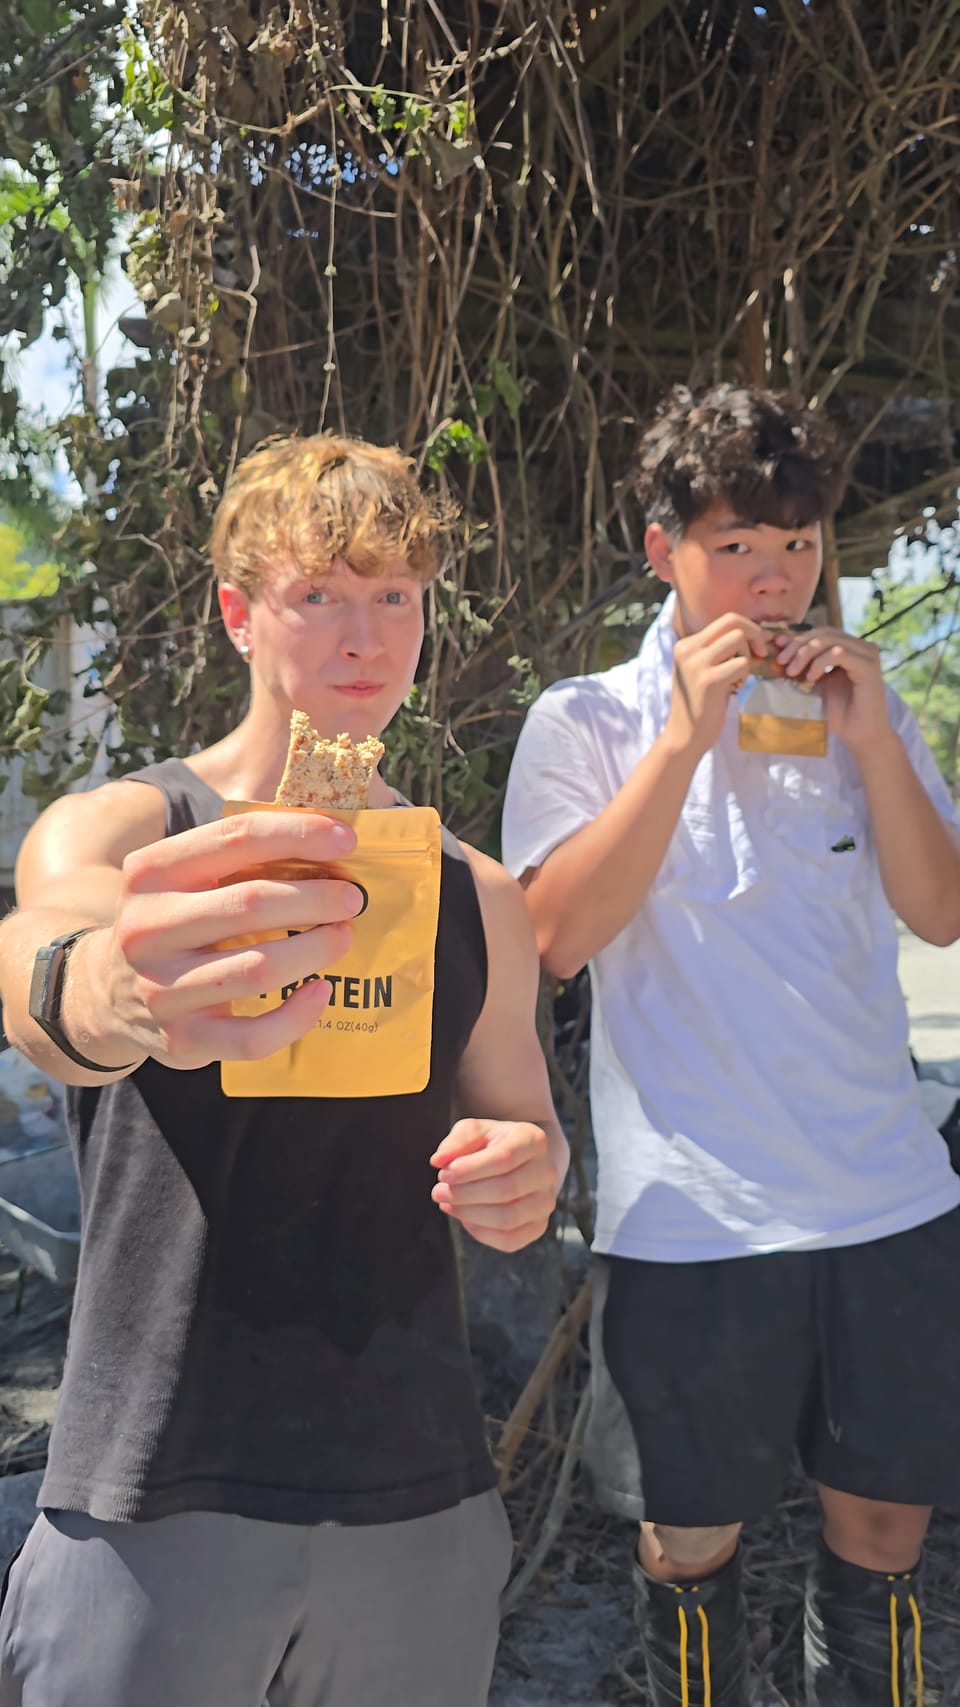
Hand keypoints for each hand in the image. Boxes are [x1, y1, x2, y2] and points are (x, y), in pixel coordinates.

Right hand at [84, 810, 364, 1069]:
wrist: (107, 993)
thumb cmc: (171, 921)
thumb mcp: (181, 878)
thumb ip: (237, 855)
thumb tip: (329, 838)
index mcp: (151, 873)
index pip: (235, 838)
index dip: (298, 834)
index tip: (346, 839)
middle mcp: (147, 929)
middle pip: (249, 904)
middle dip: (315, 897)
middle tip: (353, 898)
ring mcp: (161, 990)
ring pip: (256, 969)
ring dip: (314, 950)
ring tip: (343, 936)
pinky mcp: (182, 1041)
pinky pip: (253, 1036)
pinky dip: (297, 1016)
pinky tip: (320, 991)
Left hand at [430, 1118, 561, 1252]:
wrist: (519, 1161)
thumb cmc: (491, 1144)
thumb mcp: (474, 1131)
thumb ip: (457, 1142)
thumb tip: (438, 1160)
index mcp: (534, 1140)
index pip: (504, 1159)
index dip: (469, 1170)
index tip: (443, 1173)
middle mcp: (547, 1171)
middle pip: (506, 1190)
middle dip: (465, 1194)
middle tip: (438, 1191)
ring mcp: (546, 1202)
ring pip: (508, 1218)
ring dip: (469, 1214)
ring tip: (447, 1203)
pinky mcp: (538, 1226)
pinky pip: (509, 1240)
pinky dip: (481, 1233)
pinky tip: (465, 1218)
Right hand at [667, 614, 767, 759]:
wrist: (684, 737)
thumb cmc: (700, 705)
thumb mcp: (701, 671)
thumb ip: (717, 651)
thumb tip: (754, 632)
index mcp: (685, 645)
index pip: (725, 620)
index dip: (748, 628)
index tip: (758, 646)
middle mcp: (688, 649)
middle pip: (732, 622)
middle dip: (754, 635)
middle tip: (761, 654)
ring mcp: (696, 664)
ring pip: (738, 639)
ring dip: (747, 658)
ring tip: (737, 678)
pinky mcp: (708, 680)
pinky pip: (742, 664)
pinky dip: (744, 676)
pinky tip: (733, 690)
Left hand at [773, 627, 890, 750]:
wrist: (859, 735)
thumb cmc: (839, 714)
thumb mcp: (816, 685)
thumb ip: (805, 667)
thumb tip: (780, 654)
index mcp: (849, 649)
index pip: (820, 633)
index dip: (797, 637)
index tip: (777, 645)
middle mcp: (860, 647)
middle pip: (824, 633)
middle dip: (798, 644)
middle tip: (781, 661)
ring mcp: (867, 654)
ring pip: (831, 640)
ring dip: (806, 653)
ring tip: (792, 672)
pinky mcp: (869, 666)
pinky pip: (840, 653)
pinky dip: (821, 662)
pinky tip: (811, 677)